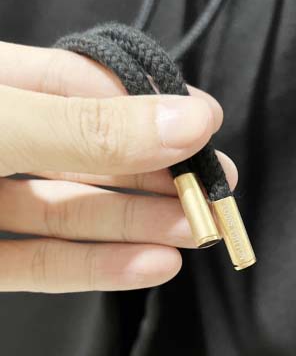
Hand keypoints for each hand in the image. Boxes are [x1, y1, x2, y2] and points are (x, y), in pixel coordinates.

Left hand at [0, 41, 236, 292]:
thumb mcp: (0, 125)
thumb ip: (88, 129)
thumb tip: (186, 122)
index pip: (86, 86)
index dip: (150, 103)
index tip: (205, 123)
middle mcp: (1, 146)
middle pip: (93, 158)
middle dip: (158, 176)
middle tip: (214, 190)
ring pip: (77, 215)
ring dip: (142, 226)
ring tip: (197, 231)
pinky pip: (46, 266)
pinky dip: (101, 268)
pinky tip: (154, 265)